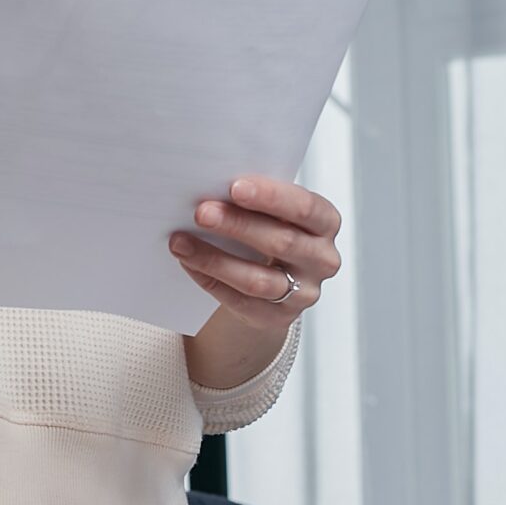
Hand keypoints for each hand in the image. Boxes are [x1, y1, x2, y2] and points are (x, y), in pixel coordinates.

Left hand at [169, 175, 341, 341]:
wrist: (271, 278)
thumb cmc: (269, 230)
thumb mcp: (272, 211)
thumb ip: (254, 200)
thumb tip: (210, 187)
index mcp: (325, 222)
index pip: (305, 208)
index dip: (272, 196)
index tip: (235, 187)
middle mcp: (322, 259)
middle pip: (281, 242)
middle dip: (237, 225)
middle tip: (201, 212)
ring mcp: (303, 293)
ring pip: (257, 279)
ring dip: (214, 259)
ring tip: (180, 242)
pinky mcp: (278, 318)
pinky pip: (241, 301)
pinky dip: (210, 280)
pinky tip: (188, 262)